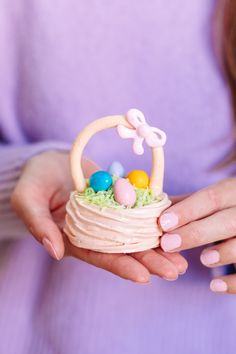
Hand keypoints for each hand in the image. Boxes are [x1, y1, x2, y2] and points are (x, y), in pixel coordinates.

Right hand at [11, 151, 186, 282]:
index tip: (143, 277)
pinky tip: (177, 221)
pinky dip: (158, 214)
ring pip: (137, 232)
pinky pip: (140, 208)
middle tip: (176, 270)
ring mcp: (110, 215)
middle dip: (149, 260)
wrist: (51, 163)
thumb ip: (38, 225)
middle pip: (124, 248)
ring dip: (159, 243)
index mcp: (74, 238)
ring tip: (183, 256)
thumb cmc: (34, 181)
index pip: (98, 255)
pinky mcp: (120, 199)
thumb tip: (55, 252)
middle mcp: (96, 231)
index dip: (120, 266)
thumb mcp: (27, 200)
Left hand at [159, 178, 235, 293]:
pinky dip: (234, 282)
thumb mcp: (210, 200)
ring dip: (224, 253)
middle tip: (168, 245)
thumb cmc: (225, 208)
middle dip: (197, 233)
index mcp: (232, 192)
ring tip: (203, 259)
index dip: (187, 211)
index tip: (163, 223)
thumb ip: (184, 204)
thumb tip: (151, 208)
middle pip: (227, 221)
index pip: (211, 198)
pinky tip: (215, 287)